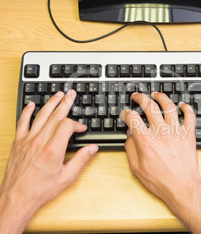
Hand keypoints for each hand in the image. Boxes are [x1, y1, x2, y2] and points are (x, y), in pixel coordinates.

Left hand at [0, 90, 97, 233]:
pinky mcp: (18, 143)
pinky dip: (27, 112)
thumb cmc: (40, 190)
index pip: (67, 126)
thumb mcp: (67, 177)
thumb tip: (92, 148)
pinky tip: (31, 105)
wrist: (17, 197)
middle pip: (55, 116)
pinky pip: (22, 122)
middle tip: (71, 94)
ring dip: (50, 103)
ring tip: (57, 95)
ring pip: (40, 115)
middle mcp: (40, 141)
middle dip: (65, 103)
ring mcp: (27, 140)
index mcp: (54, 149)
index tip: (81, 128)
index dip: (77, 124)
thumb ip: (81, 160)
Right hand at [121, 92, 200, 233]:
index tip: (125, 114)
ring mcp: (176, 132)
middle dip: (141, 98)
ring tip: (157, 94)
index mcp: (146, 140)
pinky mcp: (188, 135)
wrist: (182, 187)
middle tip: (138, 96)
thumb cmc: (161, 181)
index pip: (133, 118)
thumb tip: (130, 136)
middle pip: (150, 107)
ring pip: (169, 107)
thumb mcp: (137, 168)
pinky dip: (187, 108)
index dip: (126, 113)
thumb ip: (131, 149)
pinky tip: (183, 105)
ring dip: (162, 98)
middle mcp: (161, 133)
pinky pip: (190, 117)